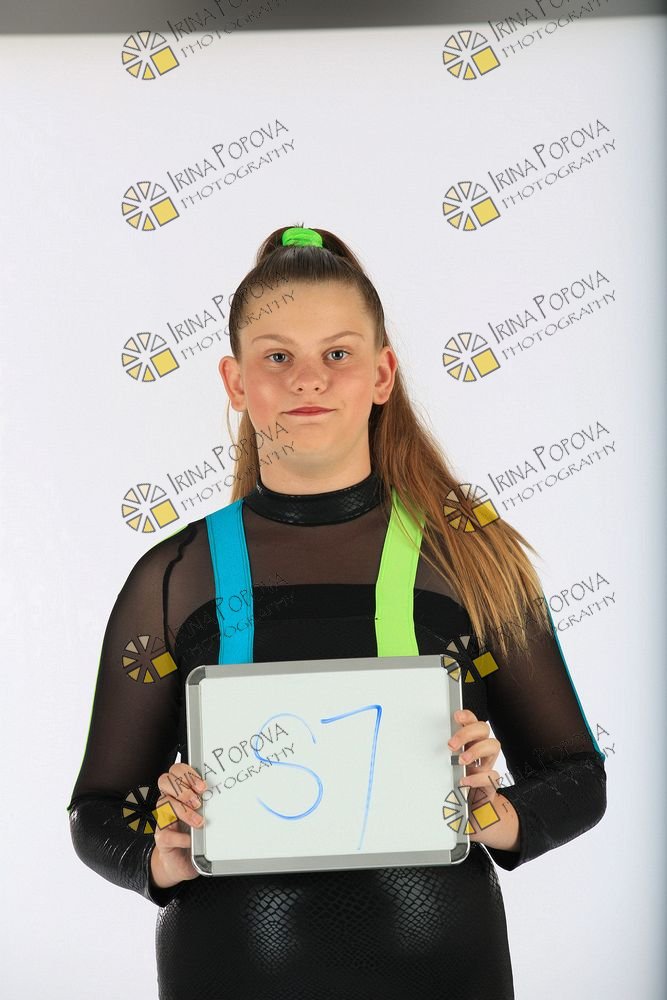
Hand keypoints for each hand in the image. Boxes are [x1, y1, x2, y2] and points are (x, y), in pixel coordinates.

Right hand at [150, 763, 206, 889]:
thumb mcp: (205, 815)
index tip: (202, 785)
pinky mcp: (161, 838)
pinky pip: (165, 833)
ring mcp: (163, 819)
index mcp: (179, 791)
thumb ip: (211, 803)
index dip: (187, 773)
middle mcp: (169, 802)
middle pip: (165, 780)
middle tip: (198, 801)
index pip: (176, 771)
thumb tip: (229, 796)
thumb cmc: (196, 834)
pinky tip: (190, 840)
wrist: (182, 861)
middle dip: (182, 788)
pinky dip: (180, 837)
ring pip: (164, 803)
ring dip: (183, 811)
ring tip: (198, 821)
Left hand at [448, 709, 517, 847]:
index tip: (456, 716)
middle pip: (484, 730)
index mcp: (469, 746)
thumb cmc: (456, 792)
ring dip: (477, 749)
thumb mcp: (445, 773)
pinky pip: (492, 776)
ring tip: (461, 759)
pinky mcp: (491, 787)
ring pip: (494, 746)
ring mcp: (487, 769)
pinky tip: (464, 782)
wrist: (471, 817)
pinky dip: (477, 778)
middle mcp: (480, 755)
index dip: (467, 717)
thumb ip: (439, 761)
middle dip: (468, 732)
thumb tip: (416, 750)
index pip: (473, 723)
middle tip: (452, 744)